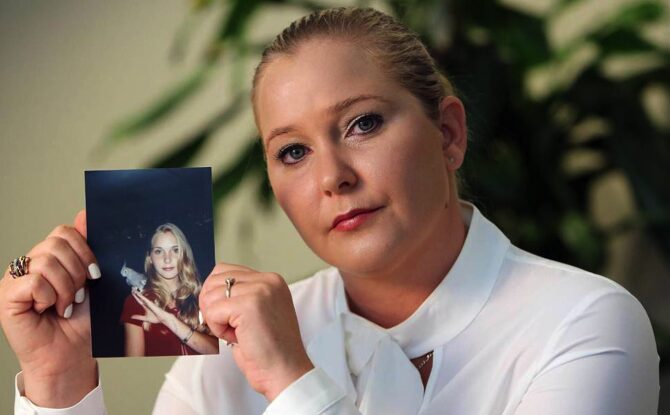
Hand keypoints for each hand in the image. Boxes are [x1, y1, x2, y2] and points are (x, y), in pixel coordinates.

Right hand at [0, 210, 99, 406]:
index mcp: (48, 257)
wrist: (72, 354)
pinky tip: (48, 310)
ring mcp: (14, 279)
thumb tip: (84, 214)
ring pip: (46, 262)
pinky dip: (49, 296)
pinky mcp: (6, 296)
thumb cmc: (81, 321)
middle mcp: (28, 264)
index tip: (94, 274)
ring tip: (65, 305)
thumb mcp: (91, 280)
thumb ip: (86, 248)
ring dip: (65, 287)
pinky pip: (34, 281)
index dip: (84, 250)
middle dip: (77, 271)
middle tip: (78, 294)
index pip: (64, 232)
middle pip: (56, 243)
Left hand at [131, 289, 173, 329]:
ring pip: (142, 297)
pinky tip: (138, 294)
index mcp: (146, 307)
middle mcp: (147, 304)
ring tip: (134, 290)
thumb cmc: (156, 318)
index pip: (139, 301)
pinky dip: (141, 296)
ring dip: (138, 294)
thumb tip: (131, 317)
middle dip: (136, 294)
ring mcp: (149, 303)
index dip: (136, 297)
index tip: (133, 293)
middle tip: (132, 290)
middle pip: (140, 298)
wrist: (162, 319)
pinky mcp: (150, 304)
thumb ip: (138, 317)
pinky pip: (145, 299)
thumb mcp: (145, 318)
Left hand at [199, 263, 313, 400]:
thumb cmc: (269, 350)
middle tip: (230, 327)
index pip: (225, 271)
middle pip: (214, 280)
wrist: (285, 372)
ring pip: (211, 296)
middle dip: (212, 306)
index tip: (226, 316)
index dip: (216, 295)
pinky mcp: (249, 305)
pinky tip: (236, 338)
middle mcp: (268, 280)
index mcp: (271, 280)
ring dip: (216, 320)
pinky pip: (213, 312)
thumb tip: (208, 292)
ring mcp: (260, 290)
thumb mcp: (257, 313)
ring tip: (238, 333)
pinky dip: (218, 329)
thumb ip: (241, 296)